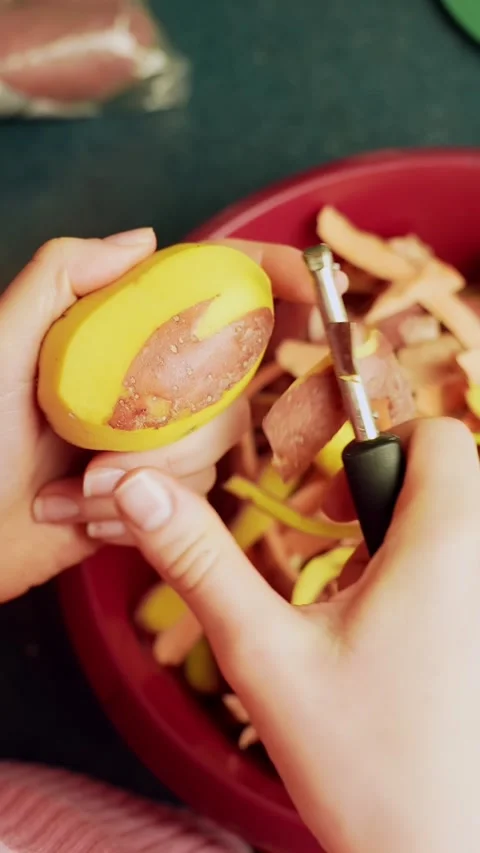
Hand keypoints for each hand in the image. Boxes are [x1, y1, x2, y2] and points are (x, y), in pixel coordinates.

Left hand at [0, 231, 318, 600]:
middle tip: (98, 453)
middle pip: (230, 377)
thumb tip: (144, 239)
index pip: (209, 286)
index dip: (270, 277)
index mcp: (120, 331)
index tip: (316, 288)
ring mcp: (161, 435)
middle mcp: (152, 377)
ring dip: (149, 477)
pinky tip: (81, 515)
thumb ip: (59, 277)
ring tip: (77, 490)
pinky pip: (196, 496)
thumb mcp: (3, 346)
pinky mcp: (165, 491)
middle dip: (177, 425)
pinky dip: (140, 512)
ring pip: (218, 445)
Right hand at [111, 417, 479, 852]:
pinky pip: (463, 569)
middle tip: (328, 550)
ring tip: (351, 598)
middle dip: (377, 497)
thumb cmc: (365, 768)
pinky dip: (426, 577)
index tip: (322, 504)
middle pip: (445, 476)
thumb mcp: (264, 654)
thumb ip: (200, 561)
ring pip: (456, 525)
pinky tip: (387, 636)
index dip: (372, 447)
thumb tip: (141, 491)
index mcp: (446, 546)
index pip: (435, 435)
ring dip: (399, 540)